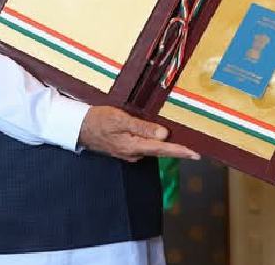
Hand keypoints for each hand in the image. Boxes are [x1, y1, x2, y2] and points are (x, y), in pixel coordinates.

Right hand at [78, 105, 199, 162]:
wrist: (78, 128)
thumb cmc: (98, 120)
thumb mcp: (120, 120)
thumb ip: (142, 127)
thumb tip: (164, 134)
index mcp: (134, 147)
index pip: (163, 149)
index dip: (181, 151)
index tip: (196, 154)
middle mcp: (134, 153)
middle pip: (161, 151)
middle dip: (178, 150)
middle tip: (196, 150)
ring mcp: (129, 153)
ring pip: (153, 149)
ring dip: (168, 147)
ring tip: (184, 143)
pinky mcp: (126, 148)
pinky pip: (145, 146)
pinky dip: (156, 144)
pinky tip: (162, 138)